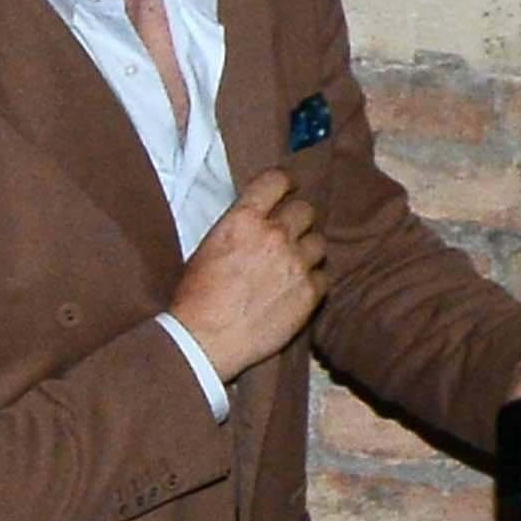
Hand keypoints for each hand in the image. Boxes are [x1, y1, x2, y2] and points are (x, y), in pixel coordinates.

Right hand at [169, 180, 326, 381]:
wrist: (204, 341)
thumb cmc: (196, 299)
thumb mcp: (206, 249)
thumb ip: (237, 229)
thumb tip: (254, 223)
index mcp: (243, 220)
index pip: (277, 180)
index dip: (285, 182)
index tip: (288, 188)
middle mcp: (274, 235)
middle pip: (305, 210)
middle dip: (298, 220)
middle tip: (290, 234)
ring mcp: (296, 264)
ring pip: (318, 243)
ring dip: (307, 251)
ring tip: (294, 266)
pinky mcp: (310, 293)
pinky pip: (324, 277)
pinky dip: (313, 281)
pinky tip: (297, 290)